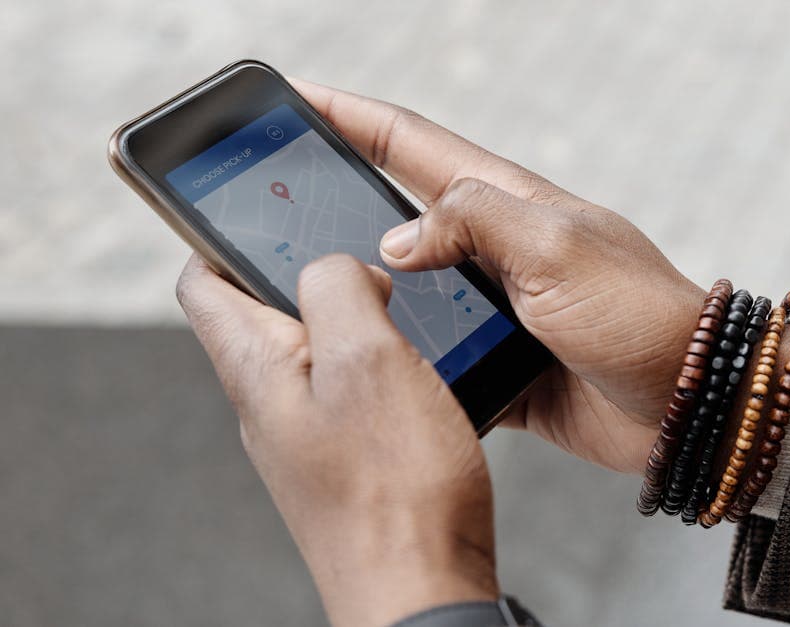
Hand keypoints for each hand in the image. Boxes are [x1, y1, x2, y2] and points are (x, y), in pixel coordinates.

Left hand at [176, 254, 497, 625]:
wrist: (424, 590)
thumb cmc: (396, 489)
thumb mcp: (367, 359)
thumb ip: (337, 289)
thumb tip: (333, 266)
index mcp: (257, 369)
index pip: (201, 283)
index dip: (222, 233)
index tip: (267, 206)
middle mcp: (270, 404)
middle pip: (262, 312)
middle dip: (305, 270)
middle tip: (362, 251)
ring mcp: (308, 437)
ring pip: (315, 351)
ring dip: (354, 319)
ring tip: (404, 307)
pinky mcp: (348, 462)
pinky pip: (352, 392)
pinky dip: (381, 363)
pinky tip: (423, 368)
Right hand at [293, 80, 703, 474]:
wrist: (690, 404)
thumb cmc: (641, 315)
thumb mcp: (556, 248)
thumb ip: (473, 223)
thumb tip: (397, 238)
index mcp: (509, 203)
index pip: (410, 144)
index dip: (349, 115)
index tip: (293, 93)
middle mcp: (497, 250)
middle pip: (398, 213)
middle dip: (335, 201)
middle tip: (270, 200)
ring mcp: (498, 309)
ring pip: (408, 292)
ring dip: (360, 288)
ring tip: (296, 292)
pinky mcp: (500, 366)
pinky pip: (435, 357)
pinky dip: (401, 358)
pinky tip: (362, 365)